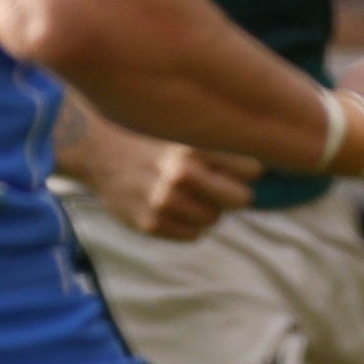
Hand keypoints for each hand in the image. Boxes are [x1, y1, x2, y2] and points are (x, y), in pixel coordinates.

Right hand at [58, 109, 256, 238]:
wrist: (97, 149)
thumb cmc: (150, 138)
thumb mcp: (184, 128)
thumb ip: (220, 144)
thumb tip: (266, 166)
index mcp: (195, 146)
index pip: (253, 169)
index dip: (245, 169)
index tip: (233, 166)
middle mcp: (182, 174)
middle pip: (242, 200)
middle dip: (233, 194)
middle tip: (215, 186)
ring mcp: (165, 201)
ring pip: (215, 219)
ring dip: (207, 209)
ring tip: (185, 193)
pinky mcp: (150, 223)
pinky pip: (192, 234)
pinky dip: (186, 224)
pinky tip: (169, 207)